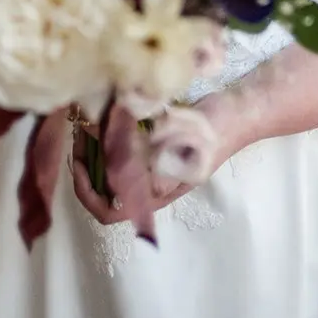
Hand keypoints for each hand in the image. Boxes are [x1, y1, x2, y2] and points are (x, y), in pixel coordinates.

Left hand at [68, 95, 247, 227]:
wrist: (241, 110)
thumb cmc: (218, 131)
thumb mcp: (188, 141)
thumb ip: (155, 149)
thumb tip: (114, 148)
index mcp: (158, 192)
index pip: (110, 210)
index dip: (87, 192)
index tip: (77, 161)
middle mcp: (149, 181)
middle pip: (101, 185)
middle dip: (83, 159)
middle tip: (77, 128)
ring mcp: (149, 161)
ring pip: (106, 163)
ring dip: (91, 143)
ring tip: (86, 115)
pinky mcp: (151, 141)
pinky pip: (117, 143)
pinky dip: (105, 129)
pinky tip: (103, 107)